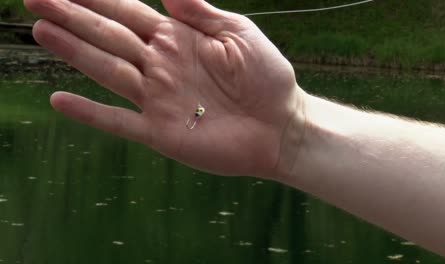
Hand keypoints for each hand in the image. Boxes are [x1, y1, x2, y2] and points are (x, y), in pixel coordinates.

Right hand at [25, 0, 301, 176]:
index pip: (128, 12)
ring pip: (108, 71)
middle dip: (72, 17)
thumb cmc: (267, 76)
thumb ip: (200, 11)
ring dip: (74, 52)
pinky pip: (119, 121)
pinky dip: (90, 113)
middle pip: (109, 36)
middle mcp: (161, 66)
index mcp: (178, 38)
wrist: (281, 125)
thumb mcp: (238, 33)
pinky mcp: (161, 132)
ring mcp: (158, 99)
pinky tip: (61, 100)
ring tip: (42, 32)